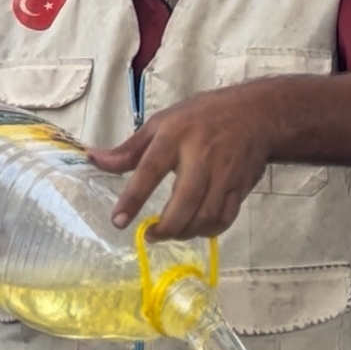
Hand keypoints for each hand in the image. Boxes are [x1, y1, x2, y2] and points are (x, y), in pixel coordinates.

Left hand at [88, 86, 274, 240]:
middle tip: (150, 235)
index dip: (133, 198)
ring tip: (170, 233)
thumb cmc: (202, 117)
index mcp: (176, 135)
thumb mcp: (162, 123)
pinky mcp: (241, 186)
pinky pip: (224, 218)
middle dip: (165, 227)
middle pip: (184, 201)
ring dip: (185, 232)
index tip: (118, 221)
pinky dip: (207, 230)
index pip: (150, 170)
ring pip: (205, 215)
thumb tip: (95, 160)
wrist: (255, 114)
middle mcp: (201, 154)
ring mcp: (225, 172)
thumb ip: (129, 149)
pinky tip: (194, 229)